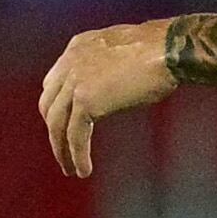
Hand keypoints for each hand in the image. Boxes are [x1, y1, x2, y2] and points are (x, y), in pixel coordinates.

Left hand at [38, 19, 178, 177]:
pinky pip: (75, 136)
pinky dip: (77, 156)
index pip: (53, 84)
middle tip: (62, 151)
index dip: (57, 107)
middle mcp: (69, 63)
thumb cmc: (159, 50)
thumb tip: (107, 91)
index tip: (64, 125)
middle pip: (48, 105)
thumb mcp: (121, 52)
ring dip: (61, 150)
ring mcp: (74, 81)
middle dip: (54, 131)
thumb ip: (104, 67)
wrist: (168, 49)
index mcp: (77, 48)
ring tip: (70, 169)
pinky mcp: (85, 101)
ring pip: (57, 125)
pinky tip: (83, 170)